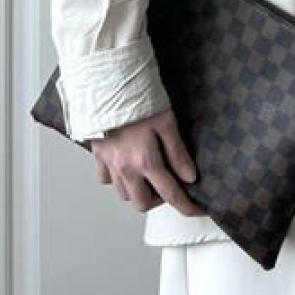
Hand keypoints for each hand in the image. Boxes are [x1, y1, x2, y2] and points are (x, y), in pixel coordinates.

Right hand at [90, 107, 205, 216]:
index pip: (170, 194)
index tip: (197, 210)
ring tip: (149, 176)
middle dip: (158, 201)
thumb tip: (190, 177)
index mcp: (145, 161)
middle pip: (142, 204)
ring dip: (138, 191)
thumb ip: (178, 153)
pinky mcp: (97, 155)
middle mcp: (125, 168)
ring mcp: (109, 164)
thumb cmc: (138, 99)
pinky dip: (117, 180)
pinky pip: (105, 180)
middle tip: (169, 185)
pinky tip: (127, 167)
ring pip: (123, 195)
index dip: (186, 206)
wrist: (107, 84)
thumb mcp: (167, 122)